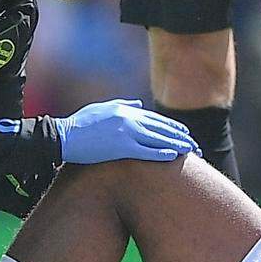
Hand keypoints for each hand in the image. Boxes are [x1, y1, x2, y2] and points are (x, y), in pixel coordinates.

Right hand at [58, 99, 196, 164]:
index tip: (185, 134)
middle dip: (181, 137)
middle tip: (196, 146)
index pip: (156, 118)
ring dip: (177, 145)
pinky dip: (162, 152)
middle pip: (162, 128)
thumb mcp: (102, 108)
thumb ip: (123, 105)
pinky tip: (174, 156)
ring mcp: (126, 132)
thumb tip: (139, 105)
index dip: (173, 127)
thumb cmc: (80, 124)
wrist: (64, 136)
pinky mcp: (121, 147)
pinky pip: (147, 151)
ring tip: (192, 151)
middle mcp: (129, 118)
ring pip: (159, 138)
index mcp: (125, 109)